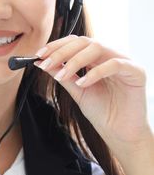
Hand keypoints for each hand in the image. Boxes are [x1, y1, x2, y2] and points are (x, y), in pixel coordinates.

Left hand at [34, 35, 149, 147]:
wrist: (119, 132)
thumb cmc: (101, 111)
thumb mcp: (76, 90)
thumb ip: (62, 74)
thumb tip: (41, 62)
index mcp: (97, 58)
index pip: (75, 42)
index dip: (56, 46)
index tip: (39, 55)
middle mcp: (110, 56)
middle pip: (84, 41)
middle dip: (61, 52)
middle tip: (46, 63)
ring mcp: (125, 62)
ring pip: (97, 47)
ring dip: (75, 61)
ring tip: (62, 76)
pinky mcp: (137, 72)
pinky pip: (114, 64)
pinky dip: (95, 72)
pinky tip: (82, 83)